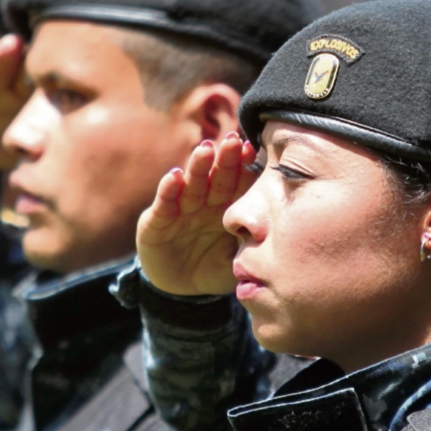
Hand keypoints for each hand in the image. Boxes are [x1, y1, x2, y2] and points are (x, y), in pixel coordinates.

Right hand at [136, 133, 256, 295]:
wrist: (180, 289)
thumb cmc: (214, 269)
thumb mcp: (236, 260)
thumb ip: (250, 244)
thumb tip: (273, 230)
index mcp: (227, 208)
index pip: (238, 184)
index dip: (245, 168)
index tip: (253, 149)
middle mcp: (205, 203)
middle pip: (217, 178)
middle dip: (225, 159)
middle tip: (233, 141)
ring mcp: (181, 210)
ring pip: (192, 184)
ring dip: (198, 166)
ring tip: (205, 149)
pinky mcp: (157, 220)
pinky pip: (165, 203)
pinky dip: (169, 189)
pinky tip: (174, 175)